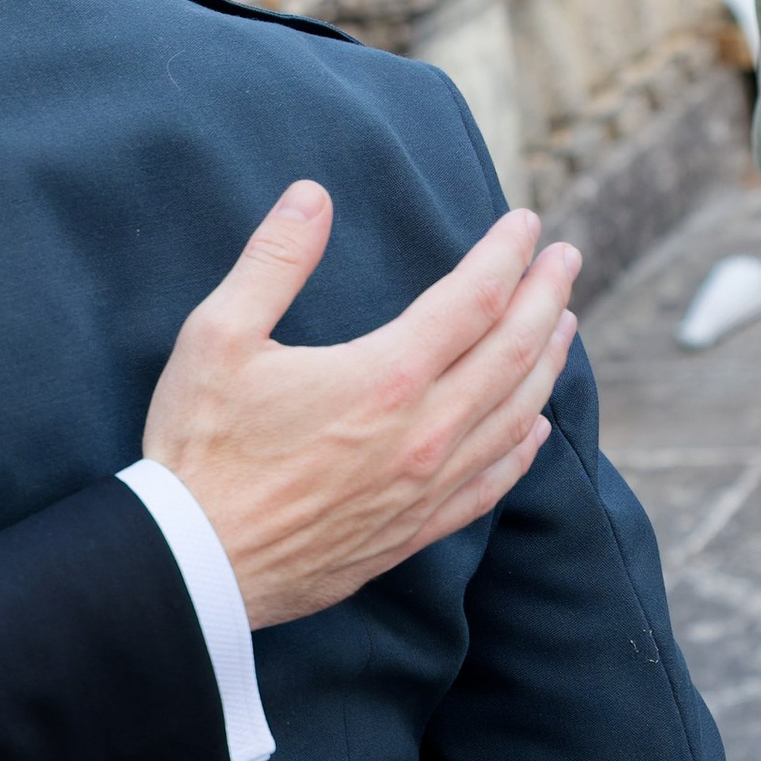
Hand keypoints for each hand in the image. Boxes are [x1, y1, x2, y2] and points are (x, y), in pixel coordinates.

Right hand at [145, 183, 579, 632]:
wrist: (194, 564)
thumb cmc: (198, 448)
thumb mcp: (217, 337)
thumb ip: (273, 262)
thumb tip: (313, 196)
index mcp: (384, 376)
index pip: (475, 299)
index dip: (507, 254)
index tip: (527, 224)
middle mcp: (423, 432)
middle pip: (513, 353)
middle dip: (546, 297)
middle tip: (567, 260)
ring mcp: (424, 487)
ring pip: (515, 416)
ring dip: (547, 364)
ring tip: (564, 325)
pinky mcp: (411, 531)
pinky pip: (490, 485)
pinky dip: (523, 448)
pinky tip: (535, 429)